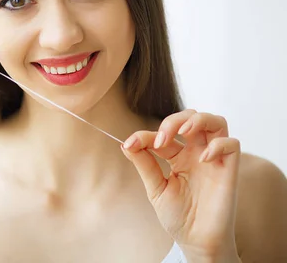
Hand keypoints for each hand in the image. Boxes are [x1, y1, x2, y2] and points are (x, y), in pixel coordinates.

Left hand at [122, 109, 240, 261]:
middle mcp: (196, 153)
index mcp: (177, 156)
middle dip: (173, 120)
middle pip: (191, 117)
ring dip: (198, 120)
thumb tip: (126, 143)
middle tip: (160, 139)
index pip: (163, 134)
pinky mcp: (229, 169)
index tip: (130, 145)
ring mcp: (213, 159)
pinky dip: (218, 144)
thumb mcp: (156, 188)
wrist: (196, 241)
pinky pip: (232, 144)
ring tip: (183, 132)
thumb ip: (144, 164)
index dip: (145, 135)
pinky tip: (203, 158)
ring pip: (215, 122)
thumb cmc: (178, 216)